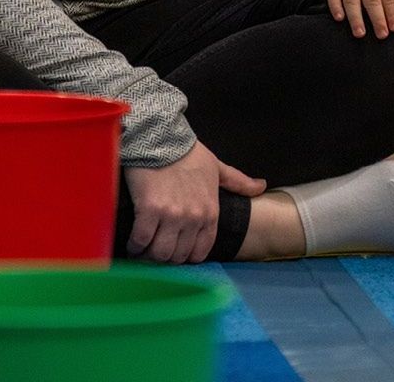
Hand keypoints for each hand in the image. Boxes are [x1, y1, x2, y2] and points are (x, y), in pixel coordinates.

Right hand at [124, 140, 265, 262]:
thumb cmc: (188, 152)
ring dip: (150, 254)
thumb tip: (261, 186)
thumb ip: (238, 182)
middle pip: (177, 256)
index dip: (186, 254)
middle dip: (166, 255)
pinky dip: (134, 245)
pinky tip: (133, 242)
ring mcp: (171, 216)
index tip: (175, 248)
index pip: (200, 252)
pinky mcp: (149, 211)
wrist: (162, 137)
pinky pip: (140, 241)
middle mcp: (193, 218)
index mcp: (210, 212)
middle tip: (157, 247)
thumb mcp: (217, 167)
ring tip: (143, 247)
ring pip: (160, 253)